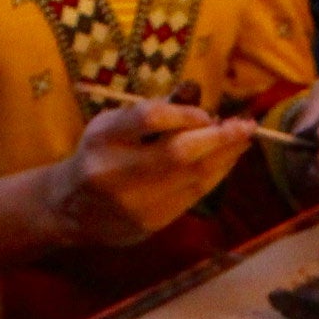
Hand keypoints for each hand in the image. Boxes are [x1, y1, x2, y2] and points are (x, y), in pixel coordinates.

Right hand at [41, 99, 256, 245]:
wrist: (72, 210)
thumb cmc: (98, 155)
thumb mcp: (112, 124)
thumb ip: (152, 110)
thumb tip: (196, 95)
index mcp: (102, 139)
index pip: (149, 118)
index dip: (184, 113)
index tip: (206, 113)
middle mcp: (116, 172)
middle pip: (178, 153)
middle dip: (219, 138)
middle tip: (246, 125)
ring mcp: (135, 203)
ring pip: (193, 177)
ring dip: (225, 157)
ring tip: (244, 140)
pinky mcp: (151, 224)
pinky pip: (193, 196)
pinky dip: (215, 175)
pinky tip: (227, 161)